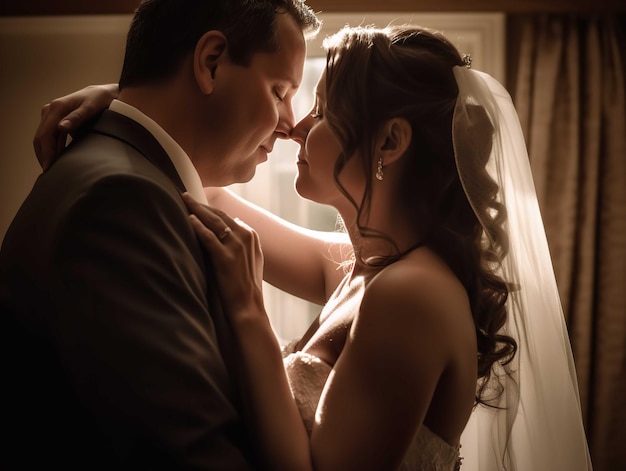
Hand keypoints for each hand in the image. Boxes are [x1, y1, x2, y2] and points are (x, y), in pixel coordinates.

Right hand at [34, 84, 118, 169]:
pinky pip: (50, 137)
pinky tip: (55, 161)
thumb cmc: (100, 99)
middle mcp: (50, 110)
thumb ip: (78, 117)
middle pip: (41, 138)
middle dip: (44, 156)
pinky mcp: (56, 120)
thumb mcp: (92, 107)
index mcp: (57, 108)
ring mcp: (51, 115)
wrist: (103, 93)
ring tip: (51, 171)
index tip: (49, 167)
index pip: (46, 134)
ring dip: (46, 154)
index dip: (47, 152)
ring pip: (43, 138)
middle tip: (49, 174)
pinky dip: (51, 149)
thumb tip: (61, 128)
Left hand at [183, 193, 265, 319]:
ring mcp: (236, 246)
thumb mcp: (251, 258)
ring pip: (213, 221)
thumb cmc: (246, 285)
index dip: (210, 209)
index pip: (227, 216)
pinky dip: (197, 226)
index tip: (196, 203)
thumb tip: (233, 223)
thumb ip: (243, 240)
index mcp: (251, 235)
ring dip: (196, 209)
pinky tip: (188, 219)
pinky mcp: (225, 257)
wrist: (248, 306)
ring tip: (183, 200)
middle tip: (185, 195)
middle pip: (219, 215)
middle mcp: (245, 236)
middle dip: (201, 204)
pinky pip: (208, 237)